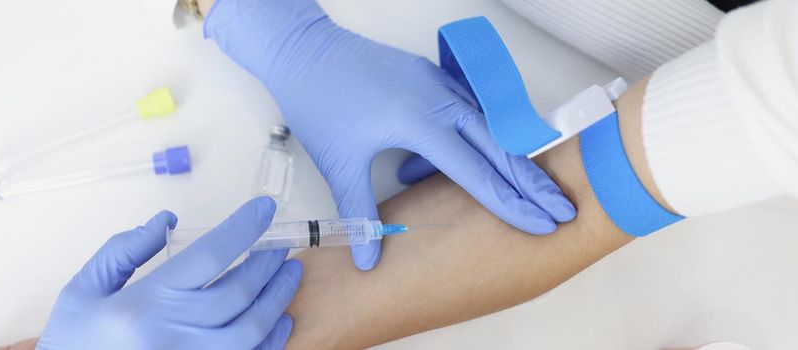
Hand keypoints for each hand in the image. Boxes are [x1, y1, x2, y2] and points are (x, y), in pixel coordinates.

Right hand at [37, 197, 300, 349]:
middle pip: (239, 291)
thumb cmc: (71, 344)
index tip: (264, 208)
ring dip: (279, 298)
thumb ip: (122, 251)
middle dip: (267, 263)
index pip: (210, 255)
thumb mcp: (82, 292)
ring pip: (253, 329)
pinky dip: (272, 341)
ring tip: (289, 274)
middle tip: (280, 244)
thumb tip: (165, 220)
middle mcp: (173, 335)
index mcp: (144, 304)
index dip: (243, 227)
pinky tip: (280, 320)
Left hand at [205, 0, 576, 269]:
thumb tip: (367, 258)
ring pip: (489, 125)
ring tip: (537, 191)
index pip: (478, 173)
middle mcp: (439, 100)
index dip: (512, 204)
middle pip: (500, 147)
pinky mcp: (431, 78)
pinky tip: (480, 159)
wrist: (303, 52)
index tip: (542, 224)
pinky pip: (469, 110)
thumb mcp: (338, 163)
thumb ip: (359, 213)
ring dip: (513, 159)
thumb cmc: (318, 100)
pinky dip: (483, 136)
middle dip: (533, 183)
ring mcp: (438, 84)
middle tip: (563, 210)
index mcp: (420, 122)